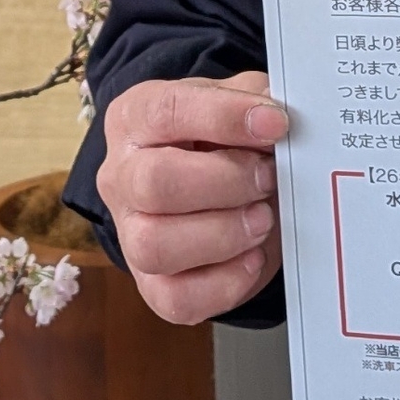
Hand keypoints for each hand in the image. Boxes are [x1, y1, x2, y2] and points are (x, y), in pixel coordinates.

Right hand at [98, 70, 290, 322]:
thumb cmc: (219, 140)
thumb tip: (279, 119)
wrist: (211, 187)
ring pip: (155, 246)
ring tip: (262, 218)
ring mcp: (129, 234)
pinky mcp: (151, 285)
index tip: (275, 124)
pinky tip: (253, 257)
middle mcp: (120, 176)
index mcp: (134, 119)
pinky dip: (226, 283)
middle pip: (153, 184)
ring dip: (223, 234)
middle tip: (268, 178)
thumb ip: (256, 100)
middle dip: (225, 182)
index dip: (223, 118)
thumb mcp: (235, 102)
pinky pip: (176, 299)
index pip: (165, 112)